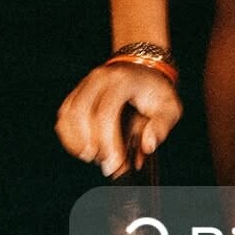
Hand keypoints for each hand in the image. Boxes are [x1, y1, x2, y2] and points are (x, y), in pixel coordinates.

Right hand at [55, 62, 182, 177]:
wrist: (144, 70)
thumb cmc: (156, 91)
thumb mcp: (169, 107)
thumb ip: (161, 126)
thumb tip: (148, 145)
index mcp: (123, 80)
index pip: (106, 111)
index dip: (107, 141)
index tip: (115, 163)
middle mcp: (100, 78)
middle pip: (82, 112)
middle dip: (91, 144)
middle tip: (106, 164)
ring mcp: (86, 83)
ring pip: (68, 114)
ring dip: (77, 142)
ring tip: (94, 157)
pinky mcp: (77, 92)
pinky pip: (64, 115)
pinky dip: (69, 136)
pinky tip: (83, 149)